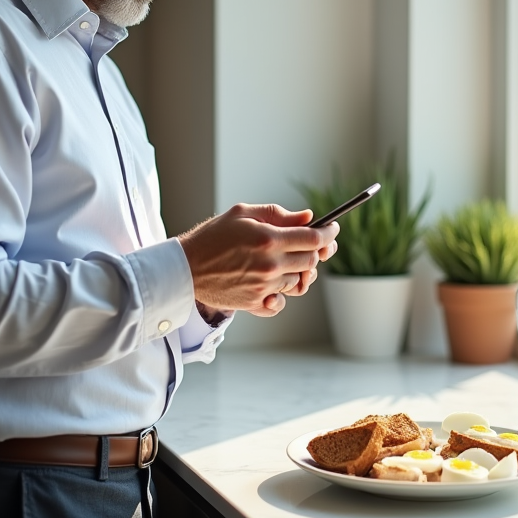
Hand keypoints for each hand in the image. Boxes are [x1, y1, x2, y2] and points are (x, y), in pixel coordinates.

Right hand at [178, 204, 338, 316]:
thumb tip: (308, 217)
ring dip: (298, 271)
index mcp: (268, 239)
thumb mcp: (243, 214)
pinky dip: (282, 294)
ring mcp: (264, 287)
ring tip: (285, 261)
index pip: (313, 239)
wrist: (185, 268)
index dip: (328, 233)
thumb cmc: (212, 236)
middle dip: (317, 252)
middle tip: (314, 245)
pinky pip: (281, 302)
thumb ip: (278, 214)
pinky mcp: (255, 303)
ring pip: (299, 282)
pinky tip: (274, 283)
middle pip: (311, 261)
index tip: (333, 229)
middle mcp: (270, 265)